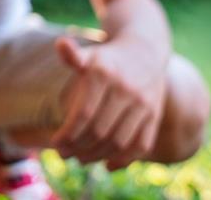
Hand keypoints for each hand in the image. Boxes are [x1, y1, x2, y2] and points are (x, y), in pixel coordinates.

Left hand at [51, 37, 166, 169]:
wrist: (145, 51)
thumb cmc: (107, 58)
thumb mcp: (89, 54)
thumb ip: (72, 56)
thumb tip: (61, 44)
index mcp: (104, 74)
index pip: (84, 114)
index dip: (68, 133)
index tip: (55, 144)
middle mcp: (126, 90)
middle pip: (100, 130)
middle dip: (79, 147)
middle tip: (65, 155)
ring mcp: (143, 104)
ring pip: (120, 141)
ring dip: (98, 155)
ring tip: (81, 159)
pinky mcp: (154, 115)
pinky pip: (141, 144)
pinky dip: (125, 159)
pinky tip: (107, 165)